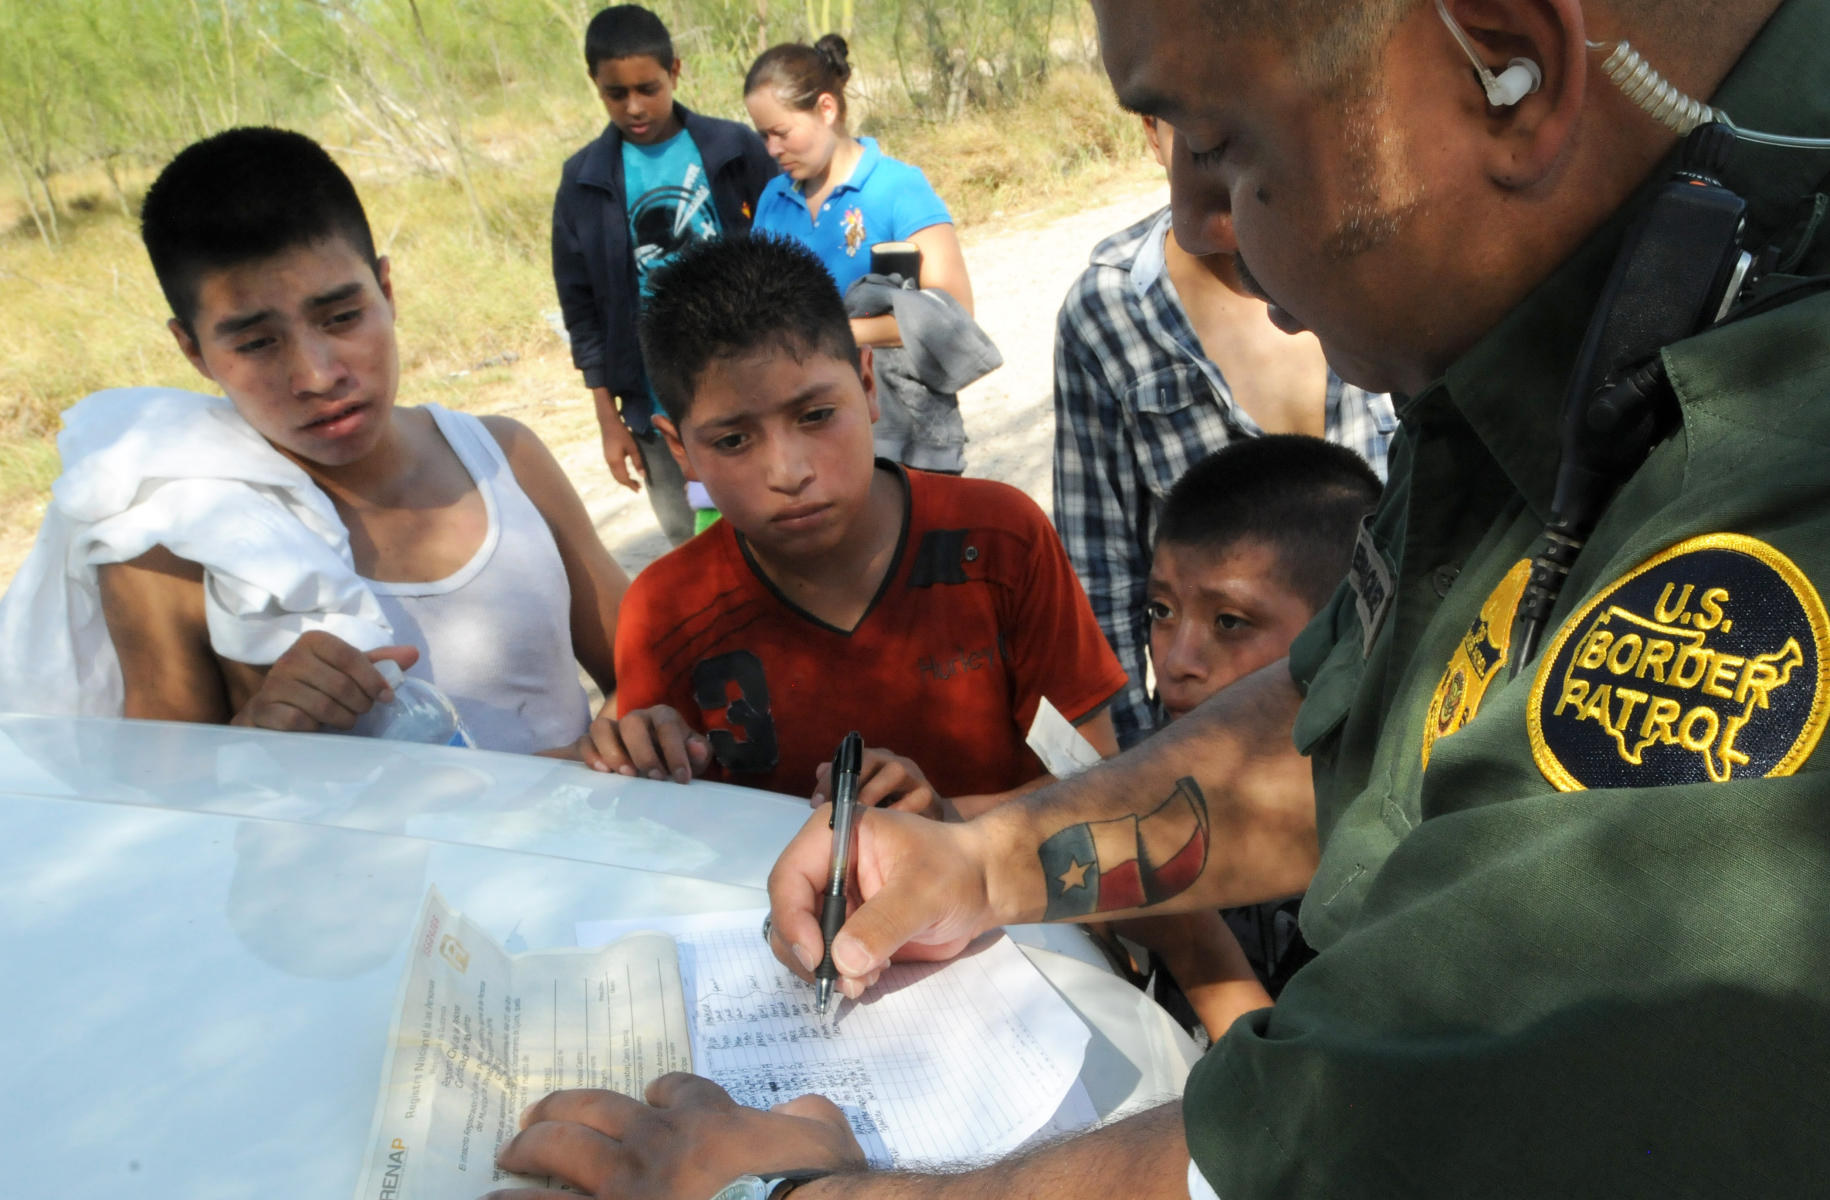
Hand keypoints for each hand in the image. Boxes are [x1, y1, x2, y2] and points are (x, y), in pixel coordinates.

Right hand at [230, 632, 418, 731]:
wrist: (272, 709)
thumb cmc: (317, 685)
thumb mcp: (348, 669)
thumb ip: (380, 661)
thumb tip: (414, 653)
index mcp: (314, 641)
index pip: (351, 657)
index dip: (373, 679)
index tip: (386, 697)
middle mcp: (291, 657)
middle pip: (341, 685)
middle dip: (360, 704)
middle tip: (362, 710)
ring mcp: (274, 683)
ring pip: (323, 706)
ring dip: (343, 719)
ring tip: (345, 719)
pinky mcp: (264, 709)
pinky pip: (300, 722)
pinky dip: (316, 728)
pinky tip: (318, 727)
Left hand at [485, 1074, 864, 1199]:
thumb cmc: (808, 1185)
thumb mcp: (823, 1141)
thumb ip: (808, 1118)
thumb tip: (804, 1109)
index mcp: (710, 1121)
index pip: (674, 1089)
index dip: (662, 1093)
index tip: (651, 1097)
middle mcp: (657, 1144)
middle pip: (594, 1109)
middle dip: (561, 1109)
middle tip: (535, 1117)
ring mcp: (625, 1189)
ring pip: (560, 1149)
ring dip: (529, 1148)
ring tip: (508, 1154)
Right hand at [574, 704, 711, 781]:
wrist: (654, 769)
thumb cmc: (675, 762)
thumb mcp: (693, 759)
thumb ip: (699, 754)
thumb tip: (696, 748)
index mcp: (663, 718)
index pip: (667, 727)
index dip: (675, 752)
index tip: (681, 778)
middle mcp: (636, 718)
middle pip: (632, 723)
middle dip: (643, 752)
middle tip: (654, 778)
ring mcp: (612, 728)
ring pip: (601, 726)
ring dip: (612, 751)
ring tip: (625, 775)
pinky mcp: (592, 742)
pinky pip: (584, 741)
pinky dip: (590, 755)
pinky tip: (601, 773)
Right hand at [600, 413, 645, 492]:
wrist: (608, 422)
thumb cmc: (622, 433)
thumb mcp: (632, 447)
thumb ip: (637, 462)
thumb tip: (643, 476)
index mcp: (615, 461)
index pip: (624, 478)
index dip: (631, 485)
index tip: (639, 490)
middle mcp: (609, 462)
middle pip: (618, 478)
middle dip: (628, 484)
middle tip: (638, 488)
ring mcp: (607, 459)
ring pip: (615, 474)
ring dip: (624, 480)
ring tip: (634, 482)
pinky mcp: (607, 455)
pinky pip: (614, 469)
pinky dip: (621, 474)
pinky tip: (627, 473)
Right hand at [766, 805, 998, 999]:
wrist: (983, 886)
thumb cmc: (957, 870)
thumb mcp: (922, 892)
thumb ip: (882, 924)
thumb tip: (843, 960)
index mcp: (834, 836)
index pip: (789, 878)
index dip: (793, 920)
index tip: (817, 957)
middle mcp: (825, 866)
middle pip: (788, 915)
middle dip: (811, 953)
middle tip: (844, 979)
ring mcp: (834, 898)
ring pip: (802, 942)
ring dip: (828, 969)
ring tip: (868, 978)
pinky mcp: (847, 926)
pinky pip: (826, 957)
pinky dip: (842, 973)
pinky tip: (875, 974)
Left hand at [811, 746, 940, 816]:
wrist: (927, 824)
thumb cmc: (888, 809)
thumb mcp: (860, 797)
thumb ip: (839, 783)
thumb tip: (820, 770)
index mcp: (875, 760)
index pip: (849, 758)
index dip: (831, 778)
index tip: (816, 802)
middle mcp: (895, 762)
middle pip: (871, 758)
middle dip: (851, 783)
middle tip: (837, 808)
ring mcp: (915, 776)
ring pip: (895, 772)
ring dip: (874, 793)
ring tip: (858, 815)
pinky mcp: (929, 795)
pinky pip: (915, 798)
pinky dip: (898, 811)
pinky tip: (884, 826)